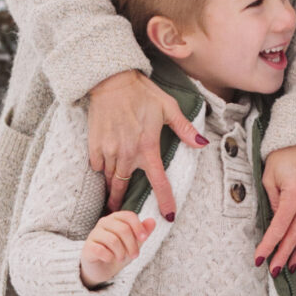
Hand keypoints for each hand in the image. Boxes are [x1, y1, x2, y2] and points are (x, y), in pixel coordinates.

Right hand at [79, 208, 157, 287]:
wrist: (102, 269)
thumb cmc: (119, 252)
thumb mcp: (134, 243)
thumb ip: (143, 232)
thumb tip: (153, 221)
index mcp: (116, 218)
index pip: (129, 216)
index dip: (138, 227)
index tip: (144, 239)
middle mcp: (104, 223)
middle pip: (123, 229)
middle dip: (132, 245)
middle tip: (134, 256)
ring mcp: (94, 234)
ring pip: (113, 240)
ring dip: (121, 253)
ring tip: (121, 258)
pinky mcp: (87, 247)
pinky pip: (100, 250)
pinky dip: (109, 257)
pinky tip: (109, 259)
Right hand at [87, 70, 207, 217]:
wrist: (111, 79)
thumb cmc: (142, 93)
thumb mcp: (168, 107)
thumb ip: (184, 129)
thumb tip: (201, 144)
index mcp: (148, 147)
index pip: (158, 181)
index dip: (165, 200)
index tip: (168, 216)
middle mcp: (127, 153)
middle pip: (124, 188)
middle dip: (122, 204)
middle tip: (122, 215)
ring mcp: (109, 150)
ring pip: (109, 179)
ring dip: (111, 189)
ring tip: (111, 199)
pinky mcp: (94, 145)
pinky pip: (97, 166)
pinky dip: (101, 170)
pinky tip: (104, 169)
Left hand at [257, 138, 295, 272]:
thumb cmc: (284, 152)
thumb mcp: (269, 175)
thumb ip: (272, 200)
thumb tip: (275, 221)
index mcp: (294, 193)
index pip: (279, 226)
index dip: (269, 245)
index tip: (259, 258)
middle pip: (295, 235)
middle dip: (283, 255)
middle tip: (273, 272)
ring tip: (289, 268)